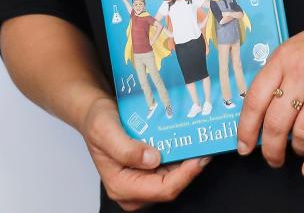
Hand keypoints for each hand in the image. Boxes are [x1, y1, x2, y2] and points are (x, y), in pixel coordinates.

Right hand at [80, 96, 209, 209]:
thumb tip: (152, 159)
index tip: (200, 158)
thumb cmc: (97, 122)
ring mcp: (142, 182)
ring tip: (202, 140)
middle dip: (190, 169)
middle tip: (207, 145)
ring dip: (189, 162)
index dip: (184, 176)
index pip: (161, 189)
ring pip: (174, 178)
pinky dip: (182, 157)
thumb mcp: (105, 130)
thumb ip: (125, 147)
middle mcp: (133, 190)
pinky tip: (190, 141)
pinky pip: (171, 169)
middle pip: (171, 186)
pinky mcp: (149, 172)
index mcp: (121, 186)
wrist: (95, 114)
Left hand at [236, 0, 303, 178]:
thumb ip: (282, 71)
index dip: (246, 129)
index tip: (244, 146)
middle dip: (270, 149)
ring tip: (299, 152)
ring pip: (301, 134)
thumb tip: (263, 109)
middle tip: (273, 158)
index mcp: (285, 57)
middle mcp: (302, 71)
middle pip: (275, 123)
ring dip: (297, 151)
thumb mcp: (301, 45)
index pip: (255, 99)